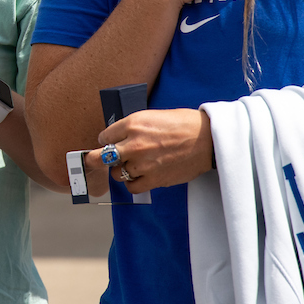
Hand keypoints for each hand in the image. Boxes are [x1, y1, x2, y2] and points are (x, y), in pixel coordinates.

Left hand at [83, 108, 212, 193]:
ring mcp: (142, 163)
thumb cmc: (182, 124)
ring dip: (121, 170)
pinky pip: (131, 187)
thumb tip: (117, 138)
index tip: (107, 144)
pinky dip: (133, 183)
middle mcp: (134, 144)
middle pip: (100, 157)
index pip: (104, 136)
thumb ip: (133, 127)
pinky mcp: (153, 179)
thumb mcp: (152, 116)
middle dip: (97, 159)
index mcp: (133, 124)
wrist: (206, 139)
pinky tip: (139, 176)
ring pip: (116, 173)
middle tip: (98, 161)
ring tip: (132, 165)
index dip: (105, 140)